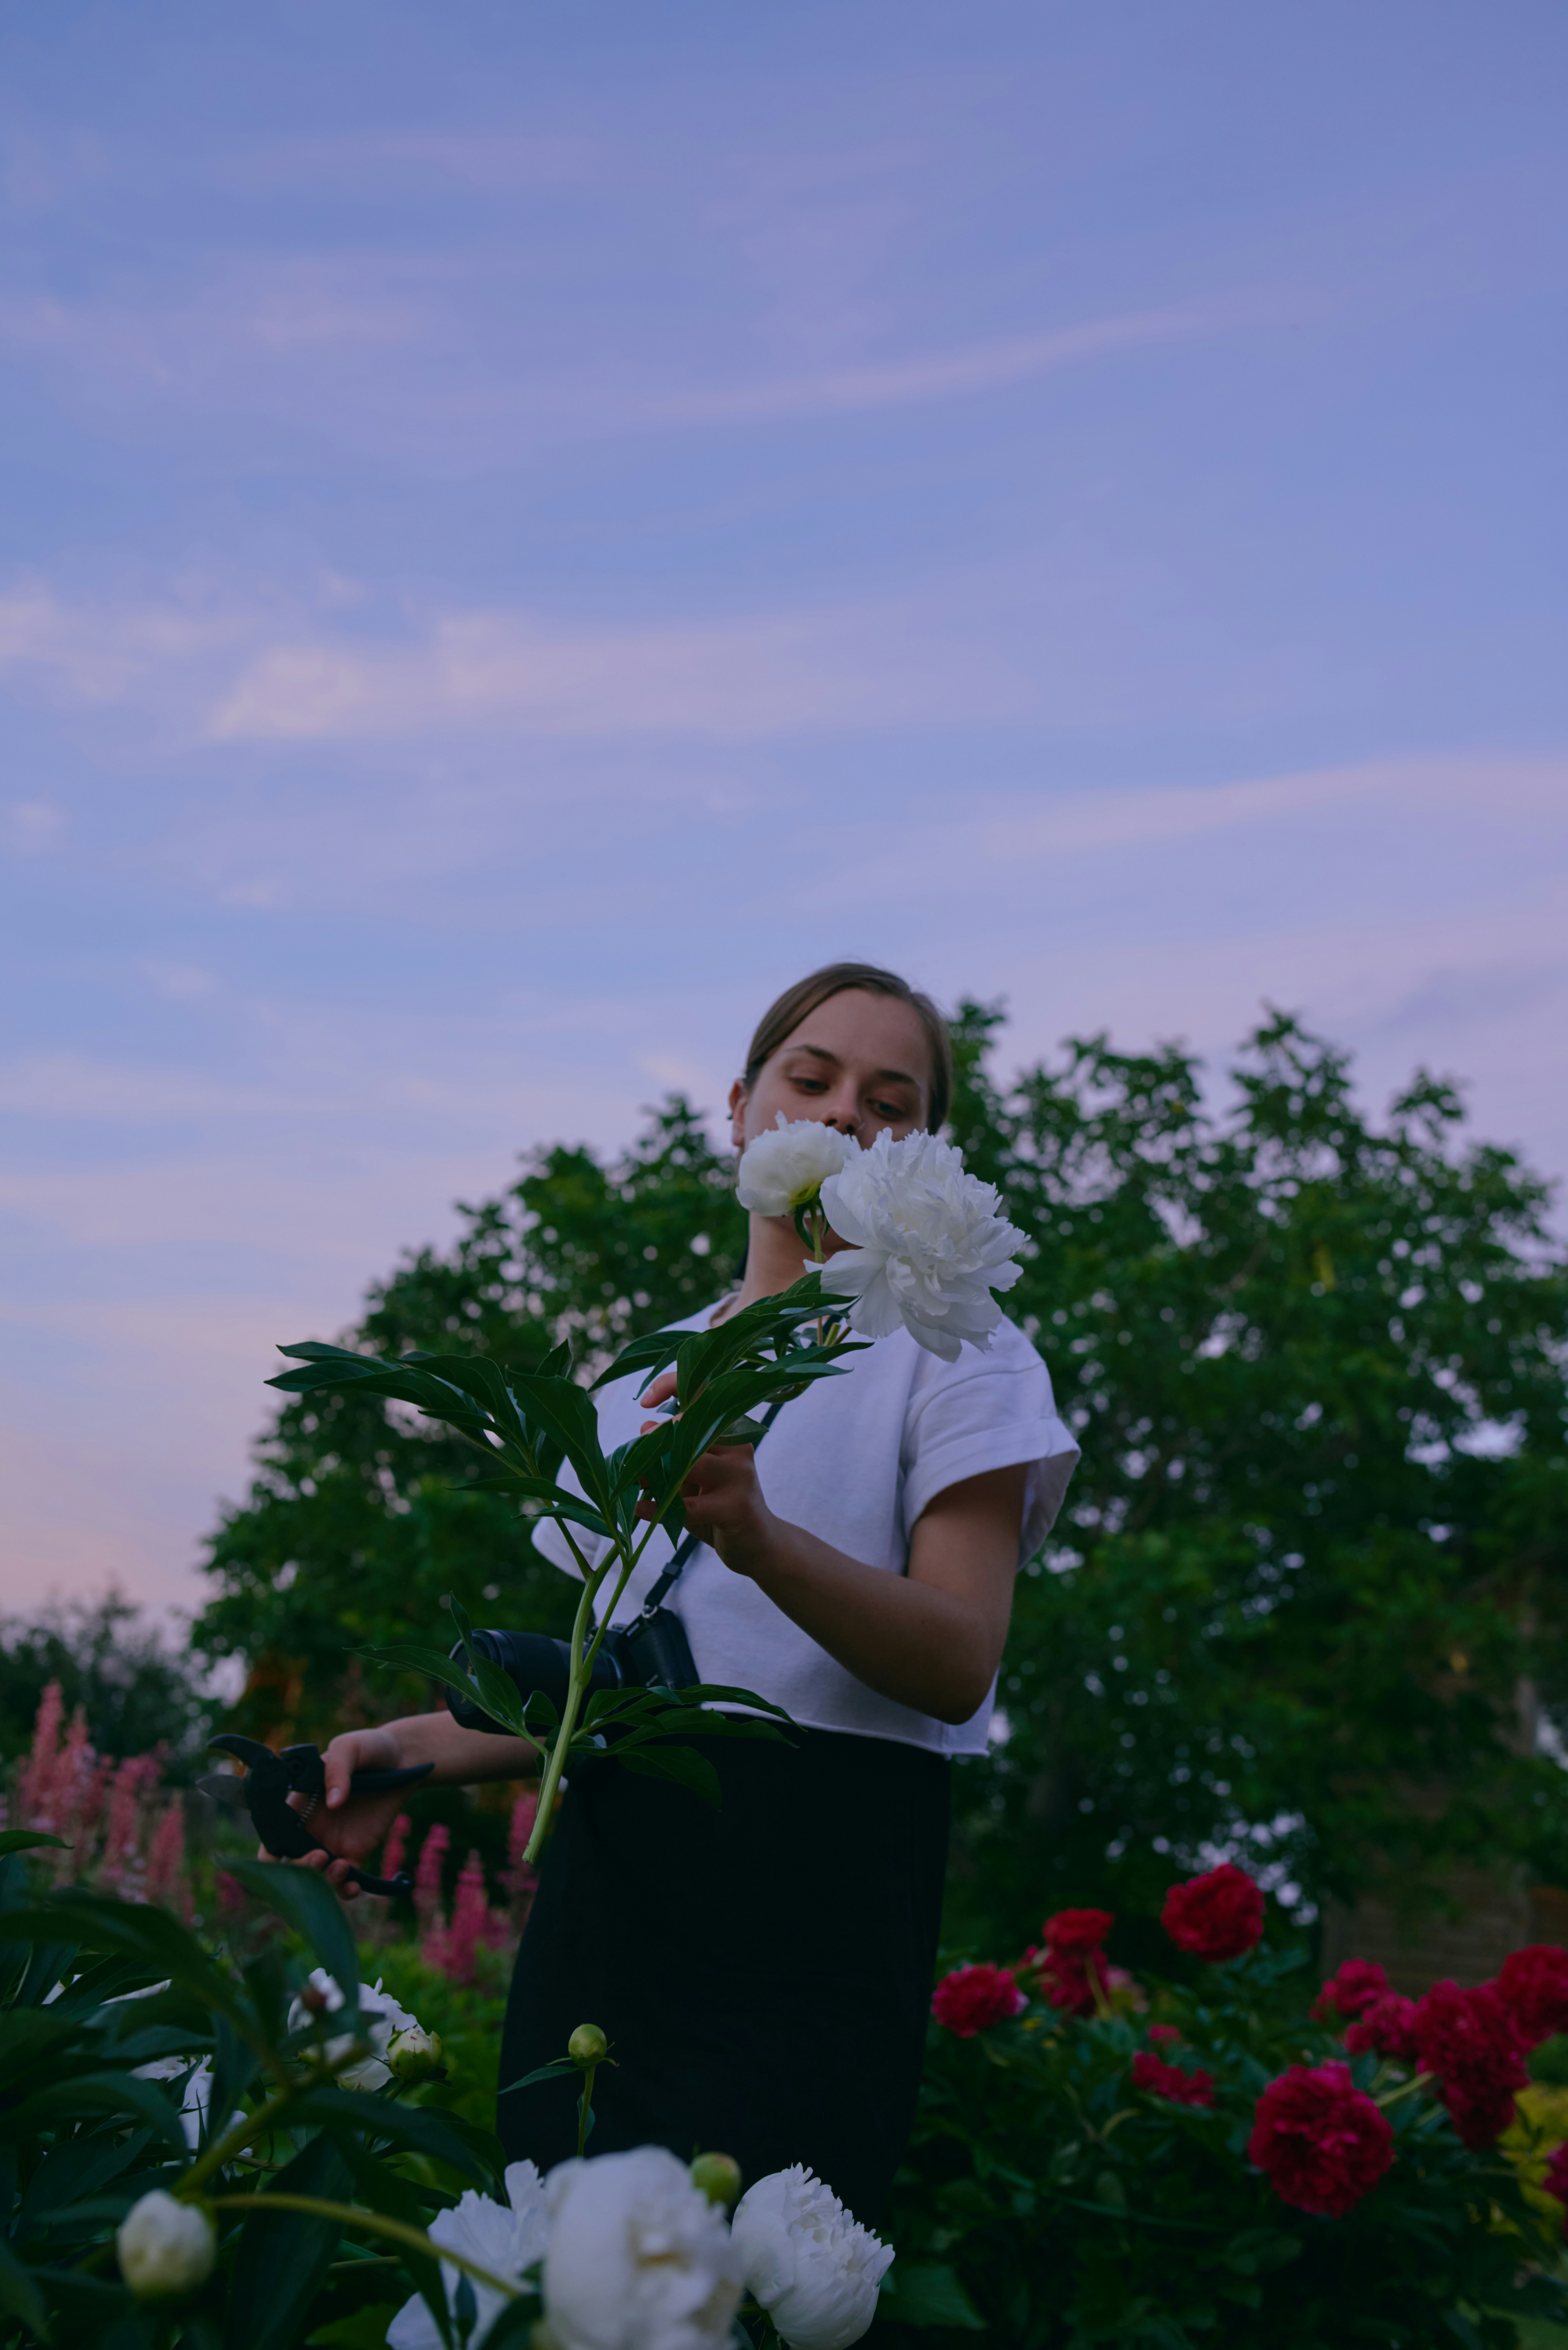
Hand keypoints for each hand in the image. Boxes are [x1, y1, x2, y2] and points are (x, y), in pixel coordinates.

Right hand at [268, 1724, 408, 1905]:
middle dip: (301, 1869)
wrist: (404, 1760)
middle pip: (292, 1863)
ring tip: (342, 1867)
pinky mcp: (356, 1851)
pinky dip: (346, 1890)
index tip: (279, 1859)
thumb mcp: (350, 1748)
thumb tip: (334, 1802)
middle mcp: (312, 1829)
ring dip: (324, 1882)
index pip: (273, 1836)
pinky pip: (345, 1879)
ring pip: (318, 1876)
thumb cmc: (370, 1748)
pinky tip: (353, 1886)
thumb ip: (337, 1769)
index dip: (270, 1854)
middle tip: (320, 1857)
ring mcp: (333, 1842)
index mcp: (300, 1805)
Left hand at [636, 1370, 775, 1577]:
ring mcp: (740, 1476)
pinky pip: (687, 1506)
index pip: (702, 1392)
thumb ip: (672, 1453)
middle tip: (635, 1464)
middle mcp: (738, 1447)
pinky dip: (657, 1509)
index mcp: (729, 1431)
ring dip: (655, 1475)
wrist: (758, 1544)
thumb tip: (643, 1428)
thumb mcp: (693, 1476)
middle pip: (687, 1427)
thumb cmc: (720, 1504)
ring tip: (640, 1486)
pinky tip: (641, 1510)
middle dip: (652, 1443)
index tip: (644, 1402)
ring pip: (687, 1463)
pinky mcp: (736, 1508)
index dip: (670, 1385)